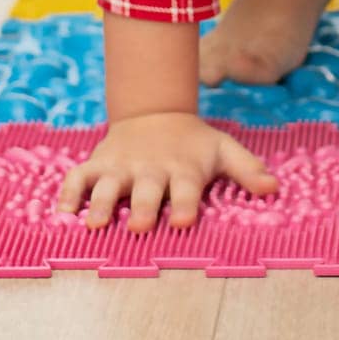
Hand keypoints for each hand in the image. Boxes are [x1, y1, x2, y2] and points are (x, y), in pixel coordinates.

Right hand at [54, 111, 278, 232]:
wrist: (154, 114)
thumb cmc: (193, 144)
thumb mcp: (223, 149)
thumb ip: (247, 169)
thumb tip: (274, 188)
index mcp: (182, 168)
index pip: (186, 188)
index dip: (185, 204)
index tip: (184, 220)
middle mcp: (150, 169)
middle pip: (145, 190)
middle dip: (143, 207)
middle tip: (140, 225)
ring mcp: (120, 167)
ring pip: (107, 185)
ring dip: (101, 204)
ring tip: (96, 224)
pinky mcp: (97, 165)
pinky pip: (77, 178)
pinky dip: (68, 194)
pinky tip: (63, 214)